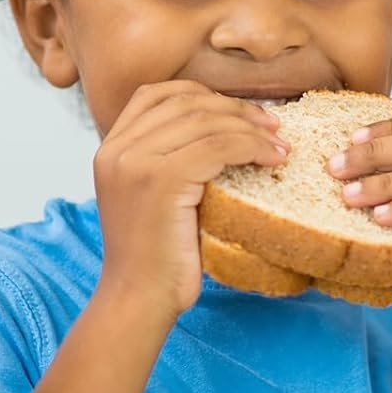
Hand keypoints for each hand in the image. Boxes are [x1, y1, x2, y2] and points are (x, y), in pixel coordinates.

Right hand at [93, 81, 285, 319]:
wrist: (140, 297)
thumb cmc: (158, 255)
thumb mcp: (154, 196)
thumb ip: (169, 159)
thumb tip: (224, 128)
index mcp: (110, 147)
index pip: (156, 94)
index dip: (203, 95)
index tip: (240, 112)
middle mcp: (117, 148)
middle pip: (185, 102)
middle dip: (236, 109)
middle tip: (273, 125)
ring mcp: (135, 161)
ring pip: (206, 121)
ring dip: (252, 128)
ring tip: (280, 144)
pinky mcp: (161, 179)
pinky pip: (219, 147)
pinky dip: (252, 147)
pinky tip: (273, 159)